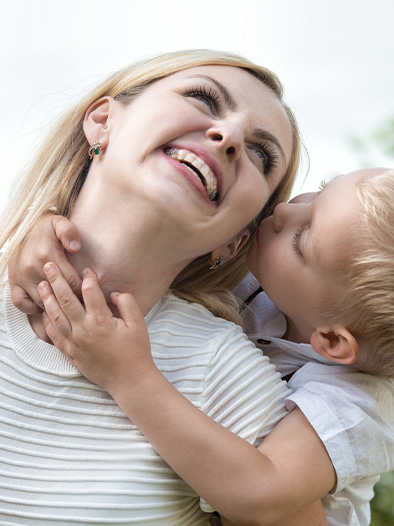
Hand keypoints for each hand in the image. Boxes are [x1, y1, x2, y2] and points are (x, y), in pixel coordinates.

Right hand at [8, 215, 81, 313]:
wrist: (23, 229)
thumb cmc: (47, 229)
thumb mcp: (60, 223)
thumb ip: (69, 232)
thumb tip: (75, 247)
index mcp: (47, 255)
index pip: (72, 281)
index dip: (84, 289)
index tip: (91, 292)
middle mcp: (32, 268)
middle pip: (59, 294)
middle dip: (74, 301)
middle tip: (84, 304)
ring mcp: (22, 277)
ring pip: (42, 302)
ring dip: (56, 306)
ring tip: (70, 307)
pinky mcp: (13, 283)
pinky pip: (21, 303)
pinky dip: (33, 308)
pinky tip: (46, 305)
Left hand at [38, 263, 152, 395]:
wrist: (129, 380)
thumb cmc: (136, 351)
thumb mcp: (139, 324)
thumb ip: (127, 303)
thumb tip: (113, 293)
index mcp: (102, 321)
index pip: (90, 292)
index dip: (88, 278)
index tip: (86, 270)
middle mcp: (84, 330)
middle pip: (66, 300)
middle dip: (57, 281)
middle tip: (49, 266)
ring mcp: (75, 343)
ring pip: (56, 316)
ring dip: (48, 299)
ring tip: (42, 285)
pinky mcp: (71, 353)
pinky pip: (54, 335)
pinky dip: (47, 322)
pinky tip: (45, 313)